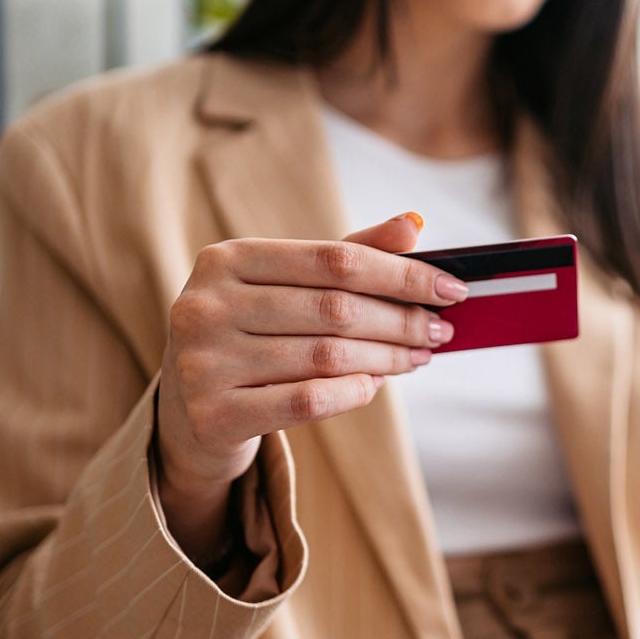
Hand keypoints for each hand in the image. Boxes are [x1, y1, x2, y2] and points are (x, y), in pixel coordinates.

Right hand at [154, 213, 466, 554]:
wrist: (188, 414)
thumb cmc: (250, 337)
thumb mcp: (285, 288)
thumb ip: (345, 256)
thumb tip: (414, 224)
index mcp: (225, 259)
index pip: (334, 259)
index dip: (401, 274)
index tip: (451, 289)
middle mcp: (206, 305)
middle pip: (334, 308)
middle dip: (400, 320)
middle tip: (440, 330)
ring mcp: (203, 362)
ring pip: (326, 356)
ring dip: (387, 358)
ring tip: (418, 357)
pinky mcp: (213, 415)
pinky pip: (306, 401)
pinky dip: (352, 392)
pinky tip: (375, 385)